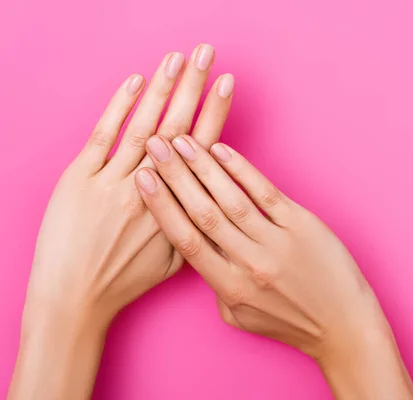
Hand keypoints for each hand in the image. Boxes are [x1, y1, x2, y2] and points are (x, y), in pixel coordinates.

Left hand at [9, 44, 232, 399]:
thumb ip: (195, 227)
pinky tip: (134, 82)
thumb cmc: (124, 282)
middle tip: (207, 54)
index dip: (215, 114)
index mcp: (175, 207)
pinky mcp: (80, 180)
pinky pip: (103, 137)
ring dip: (161, 89)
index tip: (227, 86)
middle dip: (194, 87)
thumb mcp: (172, 262)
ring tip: (178, 59)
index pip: (201, 151)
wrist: (74, 297)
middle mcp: (148, 188)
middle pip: (176, 128)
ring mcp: (112, 182)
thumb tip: (212, 203)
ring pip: (143, 126)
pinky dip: (118, 108)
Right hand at [136, 136, 412, 398]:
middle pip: (203, 212)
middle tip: (154, 146)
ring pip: (230, 199)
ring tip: (181, 141)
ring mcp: (278, 243)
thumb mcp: (241, 316)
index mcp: (229, 288)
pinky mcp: (302, 226)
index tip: (141, 179)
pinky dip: (242, 170)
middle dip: (174, 176)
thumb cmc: (290, 321)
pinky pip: (266, 193)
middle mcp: (250, 264)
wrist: (343, 325)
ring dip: (202, 167)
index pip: (187, 240)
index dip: (161, 207)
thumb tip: (202, 252)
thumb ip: (217, 285)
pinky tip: (222, 150)